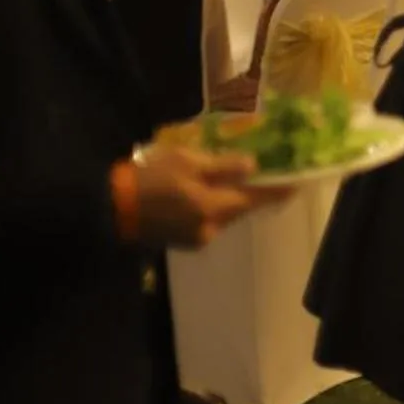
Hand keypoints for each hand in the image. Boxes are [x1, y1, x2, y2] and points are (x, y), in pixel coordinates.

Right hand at [131, 147, 287, 248]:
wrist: (107, 208)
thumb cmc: (148, 179)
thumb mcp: (186, 162)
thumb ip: (223, 167)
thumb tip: (253, 166)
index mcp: (213, 207)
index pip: (255, 199)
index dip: (277, 191)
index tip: (297, 184)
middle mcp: (210, 228)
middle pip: (240, 208)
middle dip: (249, 193)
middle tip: (260, 174)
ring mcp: (195, 238)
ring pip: (223, 215)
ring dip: (228, 199)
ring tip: (227, 179)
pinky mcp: (181, 241)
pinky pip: (207, 221)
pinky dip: (210, 207)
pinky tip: (201, 193)